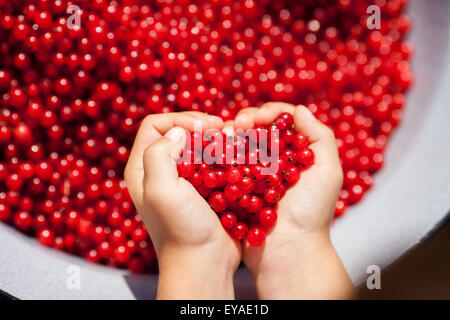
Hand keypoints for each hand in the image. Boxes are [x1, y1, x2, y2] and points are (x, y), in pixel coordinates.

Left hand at [124, 112, 240, 298]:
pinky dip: (226, 156)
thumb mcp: (160, 189)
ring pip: (199, 145)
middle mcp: (161, 171)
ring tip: (233, 141)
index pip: (155, 124)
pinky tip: (238, 157)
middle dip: (201, 126)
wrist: (204, 261)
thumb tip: (180, 131)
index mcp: (142, 168)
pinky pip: (214, 162)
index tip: (205, 126)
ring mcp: (184, 180)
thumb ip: (160, 153)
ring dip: (216, 140)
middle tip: (222, 129)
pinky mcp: (205, 189)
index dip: (180, 119)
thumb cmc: (180, 228)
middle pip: (178, 132)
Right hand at [227, 102, 353, 298]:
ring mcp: (252, 174)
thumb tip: (300, 110)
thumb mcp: (328, 172)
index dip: (269, 113)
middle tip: (237, 125)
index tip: (257, 119)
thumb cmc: (311, 213)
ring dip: (230, 136)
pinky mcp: (235, 188)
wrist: (288, 251)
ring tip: (224, 137)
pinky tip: (216, 153)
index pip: (281, 121)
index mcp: (295, 152)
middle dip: (245, 121)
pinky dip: (220, 156)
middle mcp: (273, 160)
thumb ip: (320, 137)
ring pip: (238, 144)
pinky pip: (225, 166)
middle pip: (257, 129)